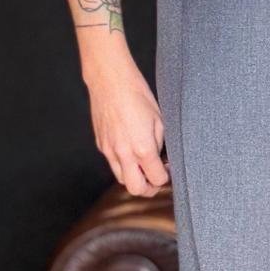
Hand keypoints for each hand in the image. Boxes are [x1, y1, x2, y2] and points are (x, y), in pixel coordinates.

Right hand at [85, 55, 170, 196]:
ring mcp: (109, 151)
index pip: (156, 179)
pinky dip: (123, 165)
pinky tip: (131, 153)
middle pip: (135, 189)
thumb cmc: (137, 96)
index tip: (168, 171)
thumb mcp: (159, 120)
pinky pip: (112, 164)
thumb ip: (160, 144)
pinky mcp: (100, 145)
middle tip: (156, 178)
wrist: (110, 81)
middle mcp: (123, 154)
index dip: (165, 178)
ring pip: (121, 179)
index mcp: (142, 148)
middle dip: (148, 188)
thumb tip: (161, 159)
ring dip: (134, 178)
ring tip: (144, 166)